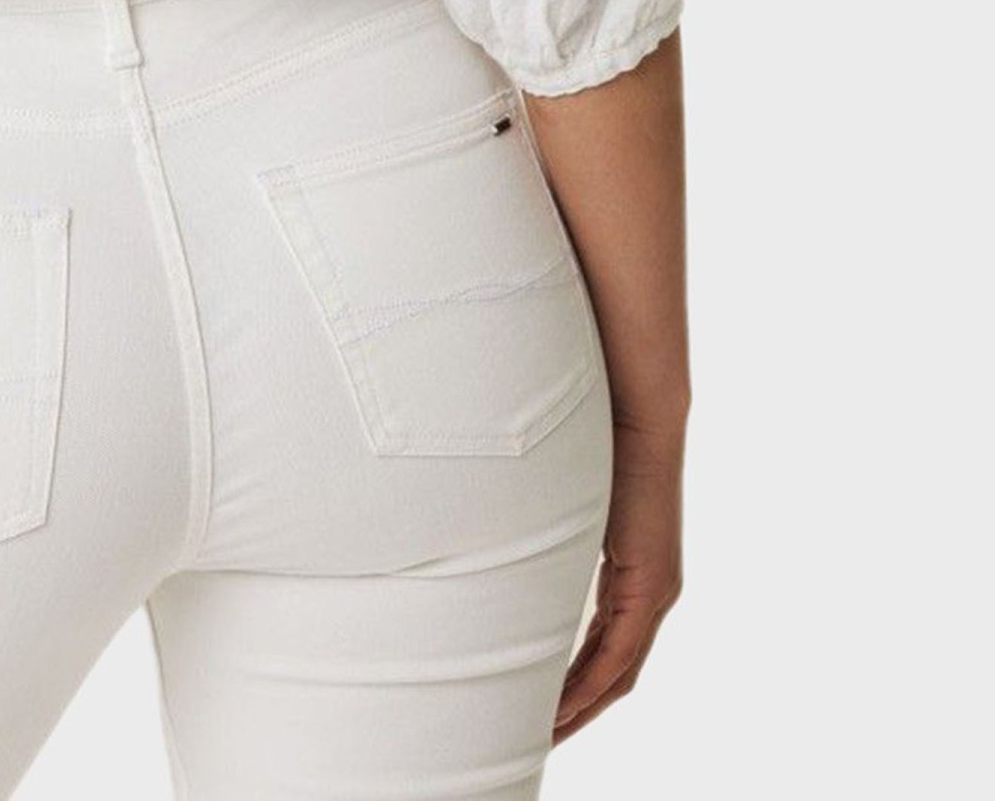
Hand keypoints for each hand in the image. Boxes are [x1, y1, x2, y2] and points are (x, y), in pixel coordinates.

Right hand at [553, 418, 684, 742]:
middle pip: (612, 673)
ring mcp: (654, 591)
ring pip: (617, 672)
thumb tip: (493, 535)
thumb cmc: (592, 440)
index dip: (572, 682)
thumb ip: (540, 532)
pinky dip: (590, 685)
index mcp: (630, 574)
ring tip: (542, 735)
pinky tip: (561, 708)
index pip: (603, 647)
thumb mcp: (558, 502)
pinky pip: (621, 655)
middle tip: (536, 738)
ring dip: (580, 707)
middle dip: (575, 709)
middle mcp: (649, 592)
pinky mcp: (652, 585)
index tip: (537, 707)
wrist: (633, 409)